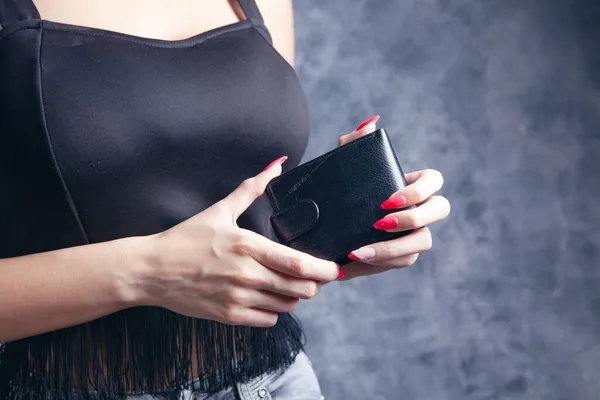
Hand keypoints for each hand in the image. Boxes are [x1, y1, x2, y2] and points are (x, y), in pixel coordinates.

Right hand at [137, 156, 340, 326]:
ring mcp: (238, 297)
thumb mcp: (220, 210)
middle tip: (314, 277)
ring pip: (287, 306)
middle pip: (300, 289)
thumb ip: (251, 188)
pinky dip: (274, 311)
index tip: (334, 268)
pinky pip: (268, 320)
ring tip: (288, 285)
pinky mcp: (229, 315)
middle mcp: (247, 274)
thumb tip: (277, 165)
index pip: (300, 264)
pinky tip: (266, 298)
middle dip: (314, 285)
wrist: (151, 270)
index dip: (324, 270)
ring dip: (294, 297)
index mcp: (249, 245)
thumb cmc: (185, 239)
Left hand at [336, 116, 450, 279]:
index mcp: (409, 185)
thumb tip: (370, 125)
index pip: (433, 180)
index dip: (419, 190)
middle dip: (414, 217)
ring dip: (395, 247)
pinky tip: (357, 258)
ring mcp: (412, 235)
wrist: (323, 229)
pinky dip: (382, 261)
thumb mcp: (340, 167)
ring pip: (424, 242)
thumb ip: (353, 143)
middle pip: (440, 210)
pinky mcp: (400, 256)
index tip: (387, 200)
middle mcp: (418, 210)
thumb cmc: (339, 192)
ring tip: (361, 251)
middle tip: (380, 223)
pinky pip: (405, 261)